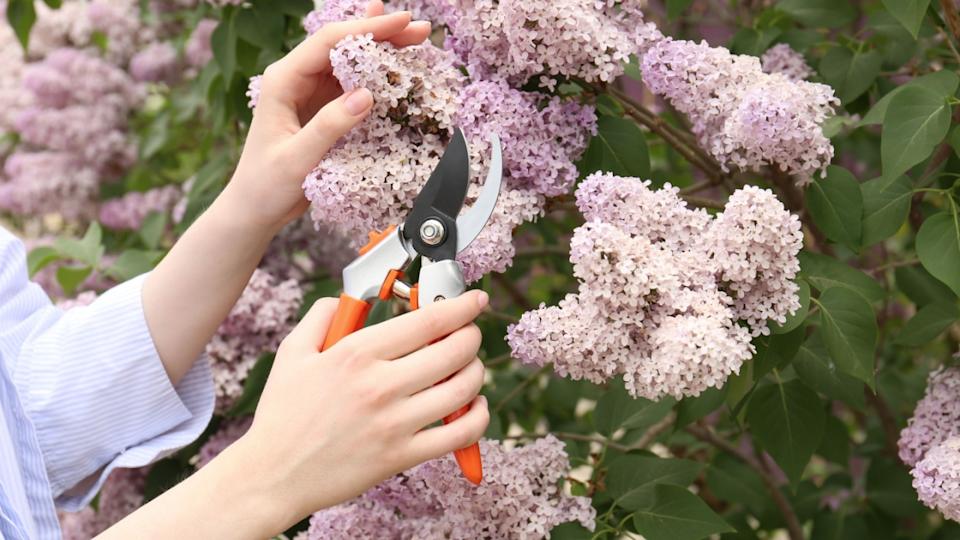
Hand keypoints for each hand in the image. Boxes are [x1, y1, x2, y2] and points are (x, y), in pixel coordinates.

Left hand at [221, 1, 431, 231]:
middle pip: (342, 44)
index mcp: (283, 81)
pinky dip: (376, 74)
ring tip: (414, 39)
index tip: (399, 22)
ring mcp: (310, 93)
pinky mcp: (323, 109)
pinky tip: (396, 64)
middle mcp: (296, 79)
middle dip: (380, 33)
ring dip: (382, 50)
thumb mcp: (297, 159)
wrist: (255, 209)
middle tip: (418, 29)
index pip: (328, 42)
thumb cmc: (266, 185)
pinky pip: (353, 84)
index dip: (366, 28)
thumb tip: (365, 96)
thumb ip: (329, 126)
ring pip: (350, 61)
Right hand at [234, 290, 490, 531]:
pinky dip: (477, 417)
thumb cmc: (283, 414)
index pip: (428, 320)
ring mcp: (394, 423)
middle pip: (454, 350)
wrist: (274, 474)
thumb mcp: (293, 352)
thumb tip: (348, 297)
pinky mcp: (402, 456)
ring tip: (468, 367)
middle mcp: (380, 385)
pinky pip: (459, 434)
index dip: (462, 306)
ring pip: (463, 388)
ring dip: (476, 372)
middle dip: (471, 336)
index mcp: (357, 353)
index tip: (475, 301)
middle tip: (469, 334)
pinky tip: (472, 406)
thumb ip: (322, 315)